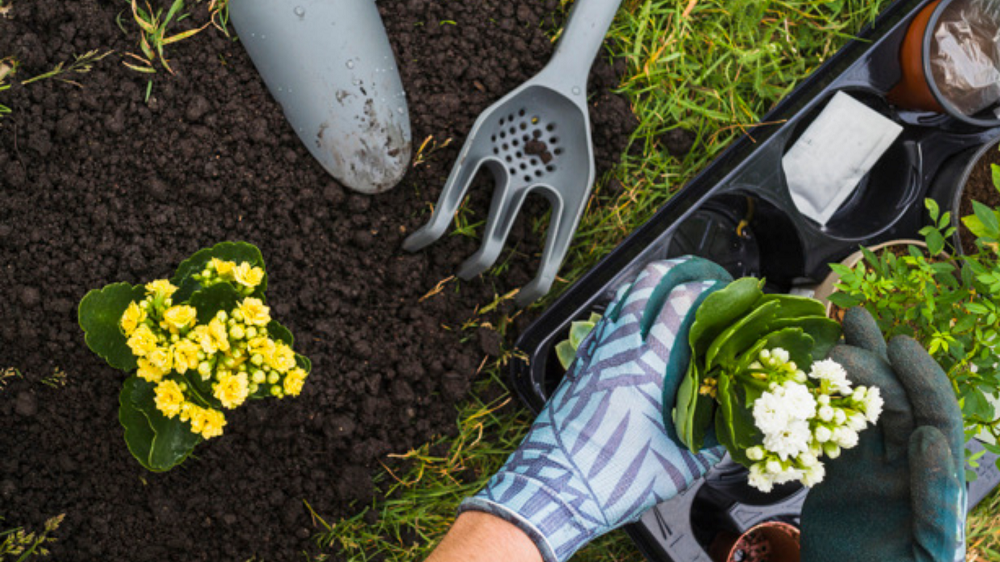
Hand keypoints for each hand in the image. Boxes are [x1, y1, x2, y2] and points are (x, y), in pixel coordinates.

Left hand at [460, 257, 732, 561]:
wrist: (553, 489)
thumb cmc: (613, 480)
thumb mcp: (677, 468)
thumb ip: (710, 445)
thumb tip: (733, 431)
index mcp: (646, 369)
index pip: (678, 306)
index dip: (703, 288)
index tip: (725, 287)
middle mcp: (617, 352)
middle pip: (644, 286)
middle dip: (674, 269)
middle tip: (697, 271)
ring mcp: (592, 355)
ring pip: (619, 301)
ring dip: (645, 286)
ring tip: (668, 286)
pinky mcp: (577, 367)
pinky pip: (602, 325)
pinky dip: (621, 312)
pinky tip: (632, 322)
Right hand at [801, 307, 965, 561]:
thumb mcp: (927, 553)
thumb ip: (937, 503)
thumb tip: (931, 437)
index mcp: (935, 487)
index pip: (936, 423)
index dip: (923, 383)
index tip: (900, 350)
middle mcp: (907, 472)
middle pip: (897, 407)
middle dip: (877, 367)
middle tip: (847, 337)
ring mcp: (872, 473)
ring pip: (864, 411)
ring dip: (854, 370)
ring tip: (842, 325)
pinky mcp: (839, 479)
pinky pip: (830, 433)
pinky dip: (819, 404)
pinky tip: (807, 374)